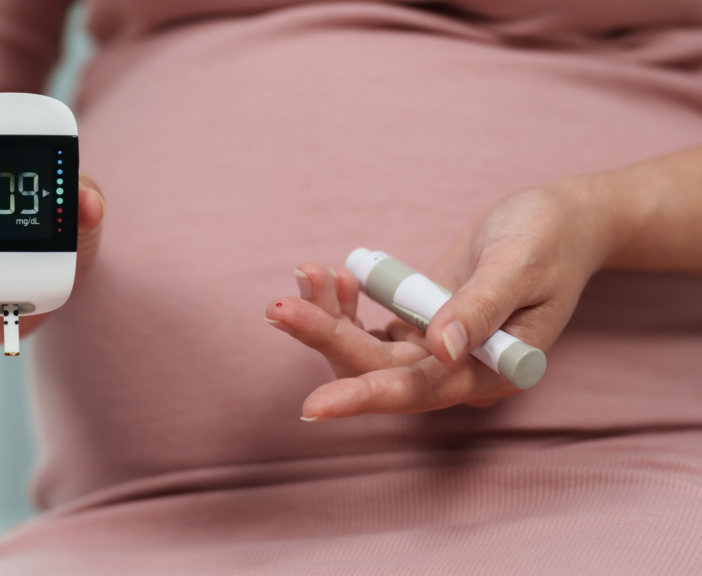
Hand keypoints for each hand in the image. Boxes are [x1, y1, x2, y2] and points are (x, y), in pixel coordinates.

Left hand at [265, 180, 619, 419]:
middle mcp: (457, 373)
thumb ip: (481, 307)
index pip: (417, 393)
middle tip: (279, 308)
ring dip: (328, 318)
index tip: (313, 407)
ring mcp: (435, 352)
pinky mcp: (420, 327)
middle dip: (326, 339)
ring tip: (306, 272)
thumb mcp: (521, 264)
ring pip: (365, 350)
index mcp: (490, 372)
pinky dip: (345, 304)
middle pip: (377, 371)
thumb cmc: (551, 238)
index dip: (364, 398)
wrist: (562, 220)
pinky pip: (369, 327)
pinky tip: (331, 275)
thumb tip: (441, 349)